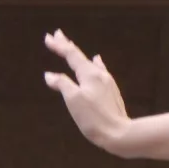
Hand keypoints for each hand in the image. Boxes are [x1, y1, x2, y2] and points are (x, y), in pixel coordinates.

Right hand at [43, 31, 131, 152]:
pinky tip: (97, 61)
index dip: (59, 46)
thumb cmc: (94, 118)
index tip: (48, 37)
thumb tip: (50, 75)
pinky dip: (94, 63)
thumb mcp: (73, 99)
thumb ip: (62, 84)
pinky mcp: (111, 92)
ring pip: (90, 63)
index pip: (72, 55)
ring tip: (71, 46)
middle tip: (57, 34)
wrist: (119, 133)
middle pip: (81, 57)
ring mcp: (107, 83)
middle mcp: (101, 75)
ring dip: (78, 55)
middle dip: (67, 46)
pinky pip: (100, 71)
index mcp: (90, 74)